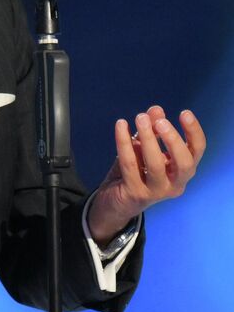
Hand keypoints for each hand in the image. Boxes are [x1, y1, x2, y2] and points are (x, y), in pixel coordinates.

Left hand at [88, 106, 205, 244]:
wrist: (115, 202)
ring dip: (148, 139)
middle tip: (160, 122)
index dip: (193, 132)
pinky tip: (120, 125)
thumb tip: (156, 110)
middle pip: (184, 164)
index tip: (184, 113)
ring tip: (140, 118)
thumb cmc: (136, 171)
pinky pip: (130, 165)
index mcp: (181, 171)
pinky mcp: (135, 193)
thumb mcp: (145, 147)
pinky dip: (124, 143)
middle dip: (174, 140)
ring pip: (156, 165)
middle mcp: (174, 184)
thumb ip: (152, 129)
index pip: (196, 151)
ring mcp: (156, 191)